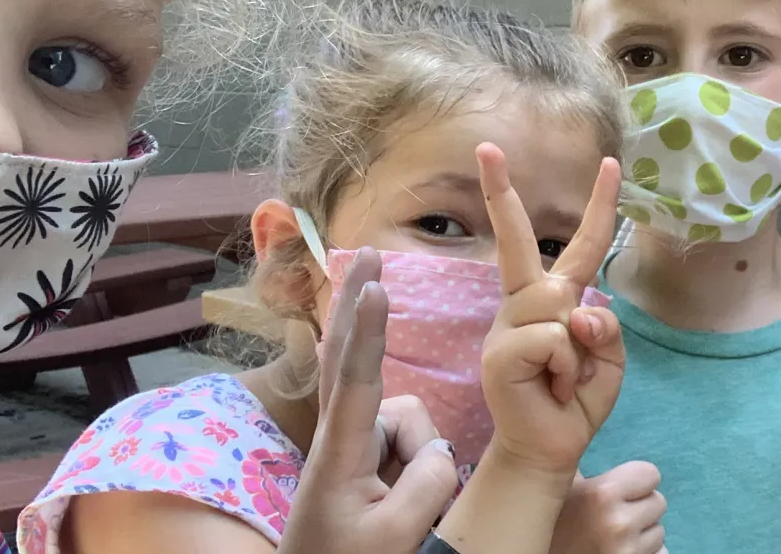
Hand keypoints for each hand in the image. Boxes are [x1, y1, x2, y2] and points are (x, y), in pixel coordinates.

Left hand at [280, 248, 460, 552]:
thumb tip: (441, 450)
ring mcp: (351, 447)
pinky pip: (413, 446)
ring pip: (412, 425)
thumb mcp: (397, 535)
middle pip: (352, 358)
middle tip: (370, 254)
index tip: (376, 286)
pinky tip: (402, 506)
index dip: (368, 331)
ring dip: (420, 461)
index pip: (356, 381)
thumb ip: (428, 482)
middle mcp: (340, 439)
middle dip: (359, 304)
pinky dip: (419, 467)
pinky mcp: (362, 459)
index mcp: (339, 455)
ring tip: (398, 515)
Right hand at [477, 142, 625, 474]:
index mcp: (553, 301)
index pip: (580, 246)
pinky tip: (554, 390)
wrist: (550, 449)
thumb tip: (579, 313)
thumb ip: (605, 329)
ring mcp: (507, 326)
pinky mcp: (500, 353)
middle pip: (519, 243)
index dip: (600, 206)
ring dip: (580, 352)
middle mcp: (525, 304)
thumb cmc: (577, 401)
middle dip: (499, 194)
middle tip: (486, 147)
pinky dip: (568, 370)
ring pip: (560, 305)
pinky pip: (554, 340)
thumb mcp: (609, 361)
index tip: (611, 163)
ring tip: (566, 380)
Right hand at [550, 462, 668, 553]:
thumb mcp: (558, 488)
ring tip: (611, 537)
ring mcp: (630, 552)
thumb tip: (580, 426)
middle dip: (638, 509)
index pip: (651, 474)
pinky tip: (620, 552)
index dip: (634, 483)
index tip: (614, 493)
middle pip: (658, 502)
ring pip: (659, 531)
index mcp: (601, 494)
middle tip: (610, 518)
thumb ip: (576, 462)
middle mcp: (619, 523)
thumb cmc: (549, 525)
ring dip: (641, 533)